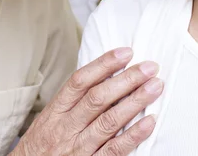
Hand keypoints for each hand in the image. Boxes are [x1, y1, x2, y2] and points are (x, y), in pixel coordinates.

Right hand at [12, 48, 162, 155]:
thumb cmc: (42, 146)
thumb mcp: (49, 119)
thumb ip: (73, 100)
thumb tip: (105, 76)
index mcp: (55, 111)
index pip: (81, 80)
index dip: (104, 64)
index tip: (126, 52)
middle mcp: (65, 127)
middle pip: (98, 98)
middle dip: (126, 79)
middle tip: (149, 67)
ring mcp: (77, 148)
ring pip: (109, 121)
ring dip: (135, 102)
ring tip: (155, 87)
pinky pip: (114, 150)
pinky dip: (133, 135)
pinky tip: (149, 122)